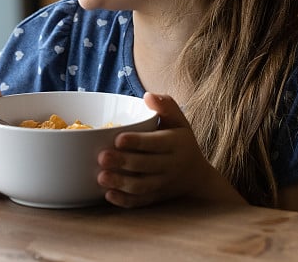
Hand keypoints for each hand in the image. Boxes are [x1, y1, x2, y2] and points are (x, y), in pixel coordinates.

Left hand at [97, 92, 231, 207]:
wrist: (196, 176)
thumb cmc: (181, 141)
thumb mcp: (179, 121)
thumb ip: (166, 105)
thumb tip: (148, 95)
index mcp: (176, 143)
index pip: (157, 143)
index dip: (138, 142)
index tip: (118, 138)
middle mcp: (171, 165)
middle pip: (147, 165)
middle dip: (124, 162)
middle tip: (102, 157)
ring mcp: (163, 183)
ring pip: (142, 186)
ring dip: (121, 183)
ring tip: (101, 177)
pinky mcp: (156, 197)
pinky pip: (141, 202)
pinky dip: (125, 201)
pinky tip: (108, 195)